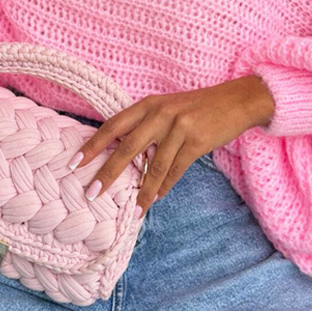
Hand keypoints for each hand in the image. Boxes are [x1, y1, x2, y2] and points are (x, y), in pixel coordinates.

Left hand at [68, 76, 273, 217]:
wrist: (236, 100)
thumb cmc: (198, 107)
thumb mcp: (168, 108)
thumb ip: (146, 127)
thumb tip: (125, 158)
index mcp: (149, 104)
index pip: (113, 126)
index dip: (92, 145)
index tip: (74, 163)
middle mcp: (160, 114)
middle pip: (127, 147)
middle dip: (108, 173)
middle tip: (91, 193)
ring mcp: (179, 128)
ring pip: (154, 166)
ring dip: (142, 191)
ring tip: (132, 210)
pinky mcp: (197, 142)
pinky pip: (175, 170)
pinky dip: (164, 187)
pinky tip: (156, 199)